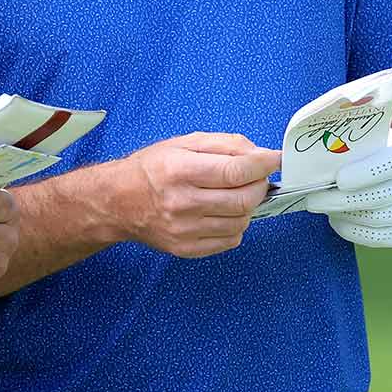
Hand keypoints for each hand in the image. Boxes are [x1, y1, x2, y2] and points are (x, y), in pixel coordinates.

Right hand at [126, 133, 280, 257]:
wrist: (117, 202)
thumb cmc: (150, 169)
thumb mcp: (183, 143)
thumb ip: (224, 144)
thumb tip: (260, 154)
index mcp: (179, 170)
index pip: (235, 171)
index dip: (262, 164)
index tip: (274, 159)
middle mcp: (181, 202)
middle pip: (243, 200)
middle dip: (259, 185)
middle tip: (256, 177)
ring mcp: (184, 229)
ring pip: (241, 222)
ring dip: (248, 206)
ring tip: (235, 194)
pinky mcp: (186, 249)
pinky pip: (230, 240)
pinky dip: (236, 225)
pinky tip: (223, 212)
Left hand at [305, 127, 391, 247]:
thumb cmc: (368, 149)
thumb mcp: (361, 137)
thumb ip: (342, 140)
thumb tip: (305, 149)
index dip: (366, 172)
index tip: (338, 179)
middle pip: (382, 196)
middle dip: (342, 199)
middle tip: (313, 198)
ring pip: (379, 219)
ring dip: (345, 214)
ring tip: (321, 206)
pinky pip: (380, 237)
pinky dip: (354, 231)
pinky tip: (337, 220)